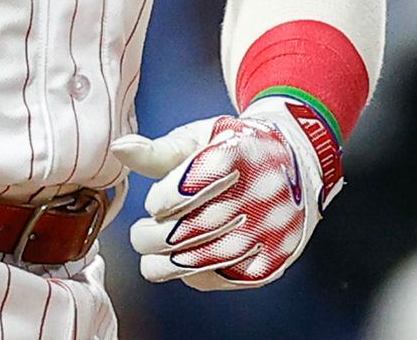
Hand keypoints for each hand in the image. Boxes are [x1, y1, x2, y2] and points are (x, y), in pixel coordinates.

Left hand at [110, 96, 340, 290]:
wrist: (296, 163)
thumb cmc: (237, 148)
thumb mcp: (200, 137)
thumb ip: (158, 150)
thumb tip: (119, 149)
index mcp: (236, 153)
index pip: (187, 188)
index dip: (162, 200)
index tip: (155, 203)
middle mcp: (258, 194)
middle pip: (193, 228)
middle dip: (154, 237)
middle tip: (140, 234)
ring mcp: (268, 231)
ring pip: (207, 259)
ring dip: (167, 263)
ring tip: (152, 254)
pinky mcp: (272, 260)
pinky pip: (226, 278)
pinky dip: (196, 275)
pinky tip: (184, 262)